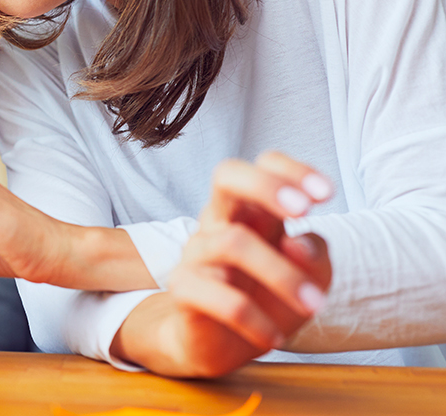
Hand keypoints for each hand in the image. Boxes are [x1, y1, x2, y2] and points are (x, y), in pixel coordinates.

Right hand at [113, 151, 332, 377]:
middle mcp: (221, 222)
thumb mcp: (310, 278)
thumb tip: (298, 243)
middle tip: (303, 211)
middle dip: (265, 185)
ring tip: (314, 304)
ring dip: (282, 274)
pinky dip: (254, 320)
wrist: (220, 344)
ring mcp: (197, 252)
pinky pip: (218, 296)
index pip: (263, 166)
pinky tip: (274, 338)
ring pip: (232, 242)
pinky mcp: (183, 287)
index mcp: (253, 212)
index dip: (292, 171)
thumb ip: (314, 254)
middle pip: (226, 176)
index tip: (326, 195)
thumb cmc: (267, 299)